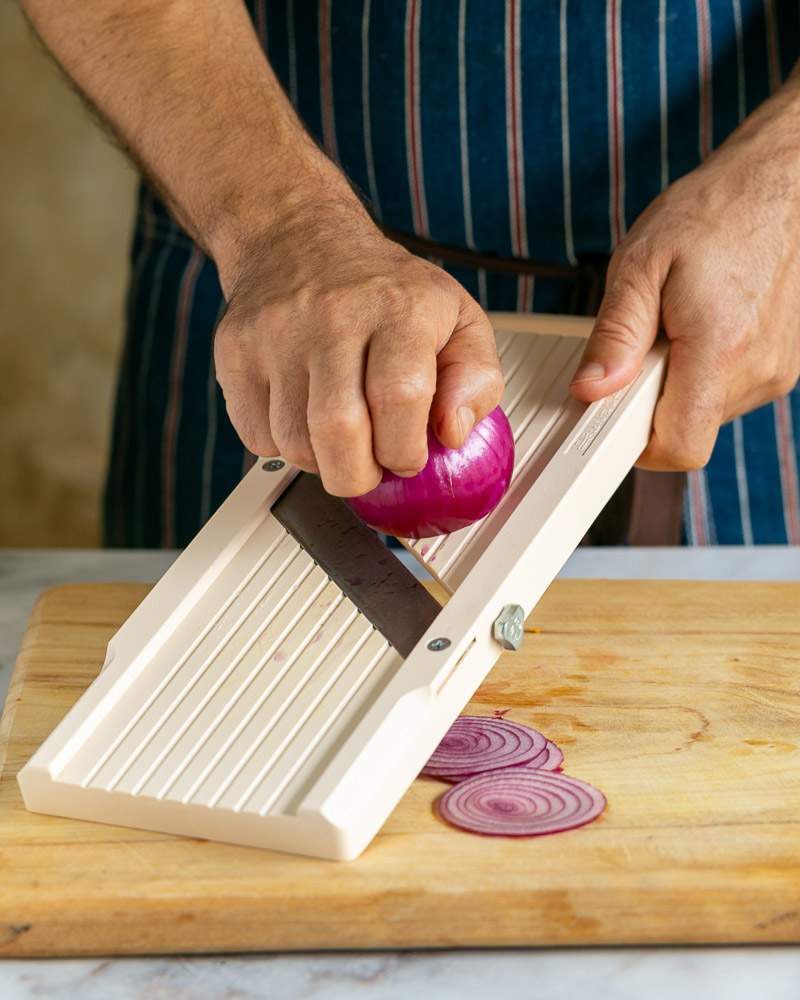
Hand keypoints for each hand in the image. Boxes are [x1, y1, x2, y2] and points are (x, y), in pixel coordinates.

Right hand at [213, 181, 502, 495]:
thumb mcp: (458, 319)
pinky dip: (283, 447)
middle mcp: (332, 316)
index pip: (399, 397)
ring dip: (322, 462)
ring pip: (294, 443)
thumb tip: (452, 433)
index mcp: (398, 308)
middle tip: (370, 467)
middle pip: (339, 431)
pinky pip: (256, 436)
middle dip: (359, 474)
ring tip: (339, 435)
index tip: (409, 456)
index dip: (405, 449)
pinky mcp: (235, 351)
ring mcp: (276, 333)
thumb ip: (476, 379)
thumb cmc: (384, 289)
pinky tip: (303, 418)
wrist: (297, 238)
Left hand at [570, 74, 799, 470]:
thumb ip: (615, 335)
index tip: (614, 413)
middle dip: (651, 401)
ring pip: (705, 413)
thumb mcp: (641, 264)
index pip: (680, 447)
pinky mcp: (781, 367)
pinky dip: (702, 372)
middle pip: (687, 430)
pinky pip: (726, 393)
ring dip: (678, 384)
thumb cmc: (712, 214)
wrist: (777, 184)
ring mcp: (776, 371)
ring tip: (674, 327)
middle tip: (643, 346)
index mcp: (721, 349)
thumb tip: (591, 389)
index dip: (637, 444)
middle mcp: (758, 371)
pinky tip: (699, 328)